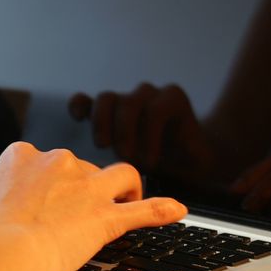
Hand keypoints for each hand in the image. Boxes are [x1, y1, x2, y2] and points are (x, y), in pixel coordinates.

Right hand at [0, 143, 186, 270]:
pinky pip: (142, 211)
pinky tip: (176, 211)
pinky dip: (161, 210)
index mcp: (22, 156)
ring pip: (120, 176)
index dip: (48, 181)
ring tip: (124, 201)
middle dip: (82, 187)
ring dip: (125, 187)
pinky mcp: (104, 217)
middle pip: (81, 168)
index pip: (43, 161)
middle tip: (72, 214)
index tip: (45, 198)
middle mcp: (57, 162)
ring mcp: (84, 187)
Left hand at [69, 83, 212, 175]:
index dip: (78, 105)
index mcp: (110, 114)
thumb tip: (75, 175)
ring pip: (128, 103)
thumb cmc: (153, 166)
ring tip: (129, 157)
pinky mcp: (172, 96)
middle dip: (101, 123)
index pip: (85, 100)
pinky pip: (155, 111)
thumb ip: (99, 162)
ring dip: (125, 132)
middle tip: (104, 147)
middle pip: (105, 98)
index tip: (78, 119)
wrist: (195, 167)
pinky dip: (149, 137)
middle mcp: (128, 100)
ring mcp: (150, 95)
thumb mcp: (120, 168)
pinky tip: (150, 159)